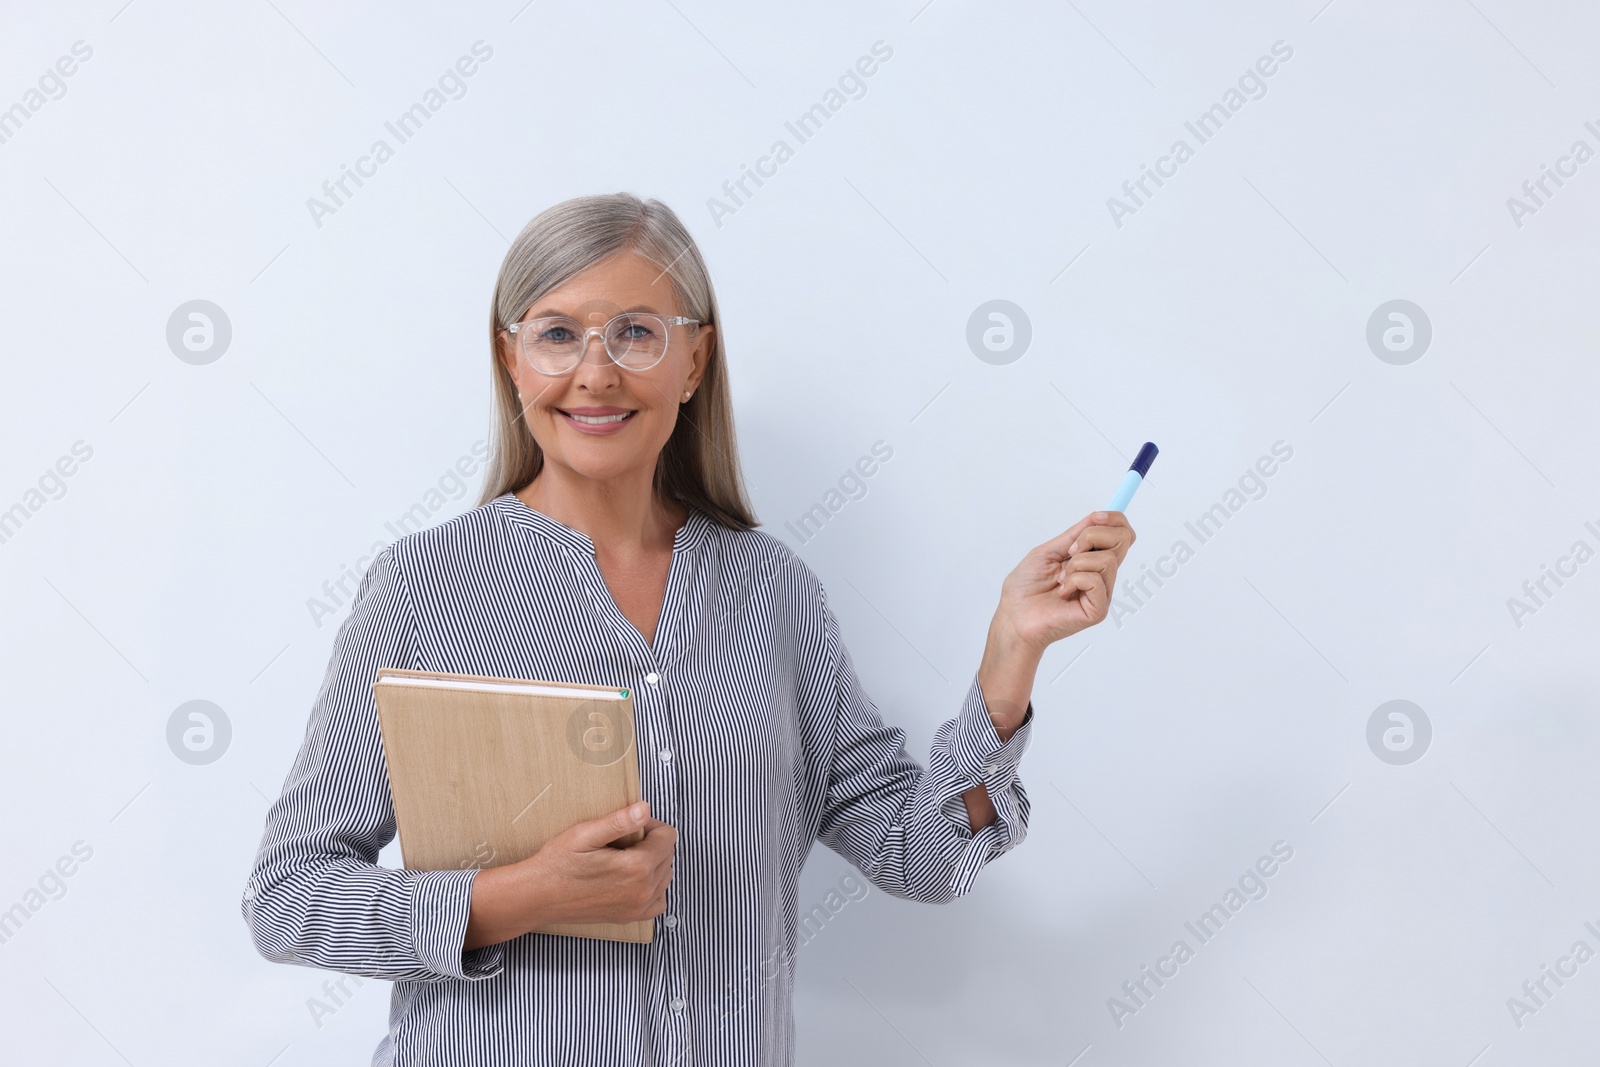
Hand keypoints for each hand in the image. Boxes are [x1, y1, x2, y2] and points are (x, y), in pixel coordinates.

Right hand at [464, 801, 675, 947]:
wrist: (538, 897)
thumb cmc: (558, 864)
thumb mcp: (585, 834)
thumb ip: (619, 822)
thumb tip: (645, 809)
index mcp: (636, 867)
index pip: (668, 837)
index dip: (652, 825)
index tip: (633, 825)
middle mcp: (643, 890)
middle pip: (668, 856)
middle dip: (652, 843)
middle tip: (625, 840)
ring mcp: (637, 907)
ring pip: (665, 877)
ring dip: (653, 864)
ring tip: (625, 858)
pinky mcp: (629, 917)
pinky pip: (657, 901)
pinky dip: (651, 888)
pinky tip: (631, 879)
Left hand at [991, 511, 1135, 656]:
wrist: (1014, 616)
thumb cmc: (1026, 588)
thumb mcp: (1048, 551)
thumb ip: (1074, 535)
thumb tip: (1096, 517)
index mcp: (1092, 559)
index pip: (1122, 535)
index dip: (1115, 520)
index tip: (1095, 516)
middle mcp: (1101, 575)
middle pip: (1123, 540)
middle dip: (1093, 535)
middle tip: (1070, 550)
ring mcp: (1102, 593)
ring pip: (1108, 559)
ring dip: (1077, 562)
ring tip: (1061, 578)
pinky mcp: (1098, 609)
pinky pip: (1096, 580)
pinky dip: (1075, 579)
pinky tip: (1063, 591)